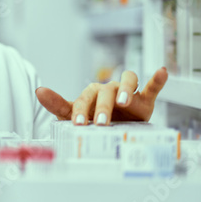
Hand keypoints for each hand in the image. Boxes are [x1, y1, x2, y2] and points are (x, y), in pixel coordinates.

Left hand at [34, 67, 168, 125]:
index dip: (81, 110)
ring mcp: (128, 94)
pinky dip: (157, 79)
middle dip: (103, 107)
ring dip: (127, 89)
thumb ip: (57, 104)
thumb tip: (38, 91)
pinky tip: (161, 71)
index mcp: (92, 93)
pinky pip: (152, 87)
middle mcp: (110, 90)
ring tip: (125, 102)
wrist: (117, 130)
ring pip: (128, 82)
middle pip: (106, 92)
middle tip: (101, 122)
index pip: (85, 99)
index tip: (79, 124)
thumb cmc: (94, 119)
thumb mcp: (74, 115)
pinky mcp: (145, 101)